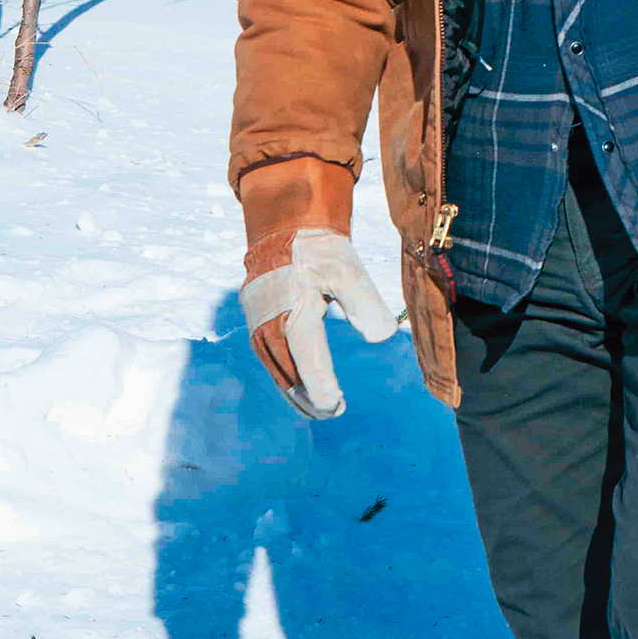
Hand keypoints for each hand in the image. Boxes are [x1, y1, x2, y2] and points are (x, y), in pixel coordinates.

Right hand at [236, 157, 393, 418]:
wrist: (286, 226)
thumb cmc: (321, 250)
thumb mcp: (348, 269)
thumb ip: (365, 303)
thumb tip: (382, 337)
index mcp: (293, 304)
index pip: (306, 352)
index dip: (319, 382)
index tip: (335, 404)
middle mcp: (268, 317)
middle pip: (286, 368)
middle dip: (308, 395)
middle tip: (334, 412)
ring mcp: (257, 320)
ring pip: (275, 366)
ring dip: (295, 390)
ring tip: (319, 409)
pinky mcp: (255, 320)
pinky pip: (268, 356)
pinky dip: (284, 375)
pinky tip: (300, 387)